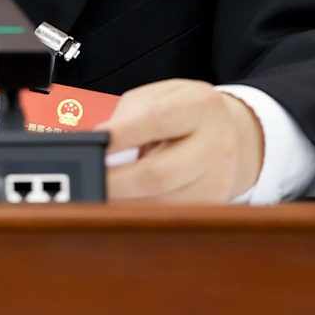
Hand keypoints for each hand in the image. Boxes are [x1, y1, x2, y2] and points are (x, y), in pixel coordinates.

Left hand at [100, 79, 263, 202]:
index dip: (124, 134)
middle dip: (116, 182)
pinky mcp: (212, 206)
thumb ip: (127, 117)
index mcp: (200, 106)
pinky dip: (140, 213)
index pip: (159, 120)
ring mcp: (218, 180)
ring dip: (124, 203)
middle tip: (89, 182)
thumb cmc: (181, 111)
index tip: (96, 143)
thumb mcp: (156, 96)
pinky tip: (124, 204)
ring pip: (162, 204)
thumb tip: (99, 147)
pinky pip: (168, 217)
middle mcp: (217, 144)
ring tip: (102, 195)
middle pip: (160, 173)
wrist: (225, 132)